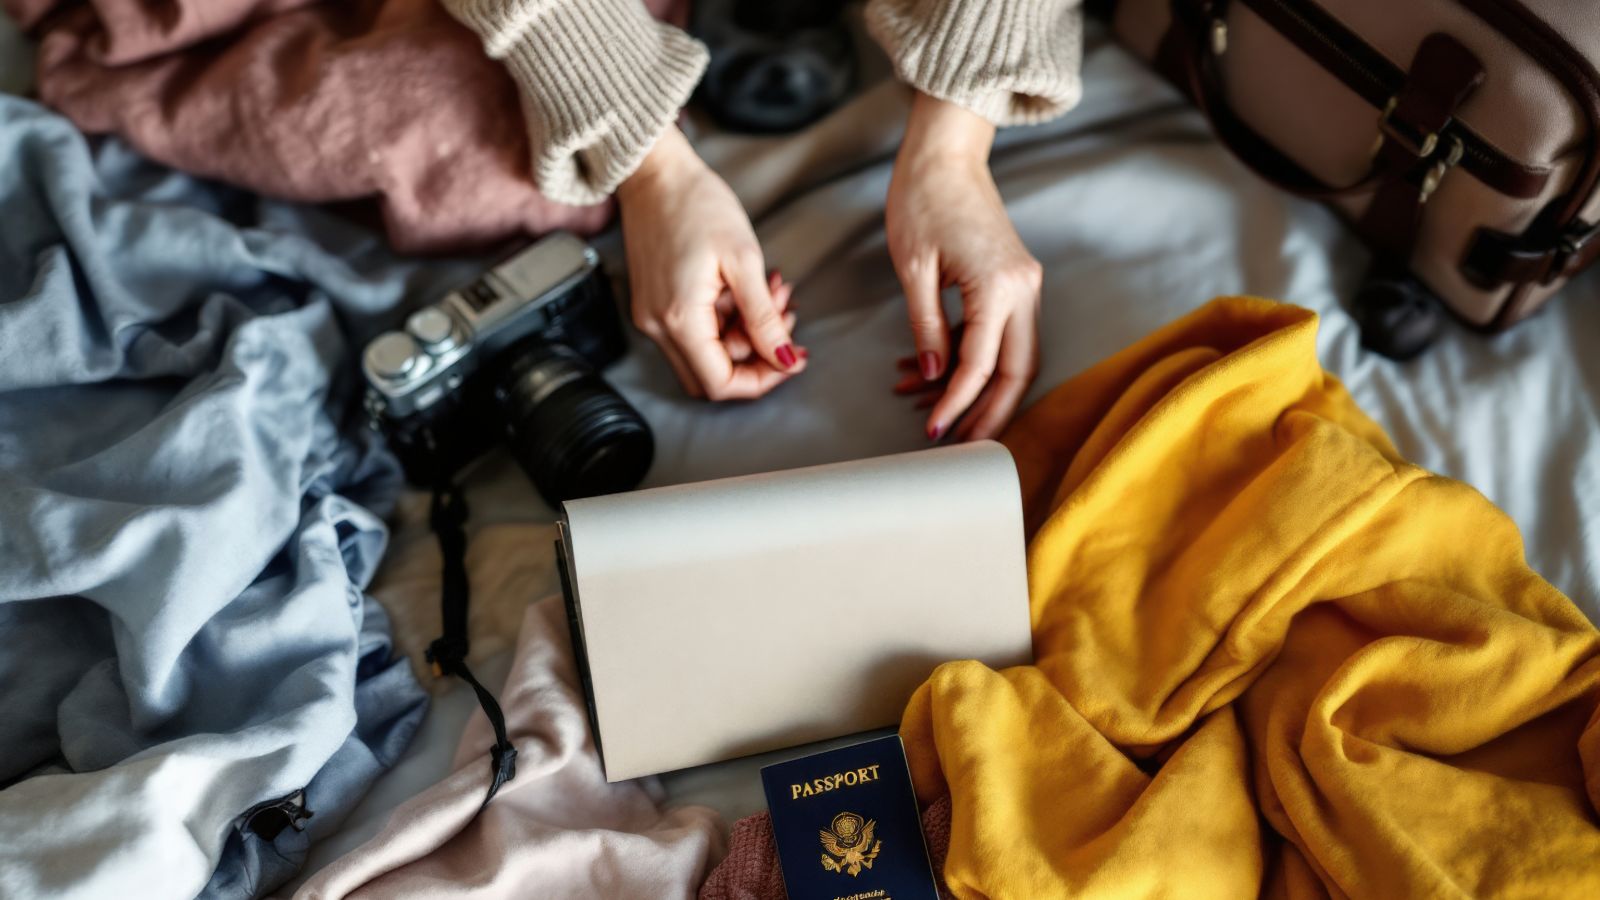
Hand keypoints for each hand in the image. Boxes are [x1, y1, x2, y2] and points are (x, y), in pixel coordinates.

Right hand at [618, 126, 804, 400]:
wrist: (656, 172)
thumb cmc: (696, 203)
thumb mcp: (744, 259)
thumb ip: (763, 317)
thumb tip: (784, 358)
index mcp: (679, 319)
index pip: (721, 384)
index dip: (763, 379)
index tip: (792, 357)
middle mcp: (657, 326)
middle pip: (712, 376)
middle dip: (756, 357)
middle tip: (784, 319)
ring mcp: (652, 316)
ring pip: (706, 354)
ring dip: (745, 334)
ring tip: (772, 290)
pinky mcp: (654, 303)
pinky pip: (693, 331)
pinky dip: (726, 319)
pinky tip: (747, 288)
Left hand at [886, 92, 1042, 441]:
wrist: (945, 154)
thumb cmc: (923, 199)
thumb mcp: (913, 268)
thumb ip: (928, 325)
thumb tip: (936, 374)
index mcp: (1000, 285)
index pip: (982, 365)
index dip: (957, 403)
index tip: (933, 431)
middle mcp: (1025, 288)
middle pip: (1019, 371)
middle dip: (990, 414)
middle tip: (959, 447)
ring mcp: (1025, 285)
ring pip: (1015, 357)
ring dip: (979, 389)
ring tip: (934, 411)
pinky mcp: (1014, 281)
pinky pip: (1001, 333)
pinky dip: (972, 358)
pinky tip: (929, 370)